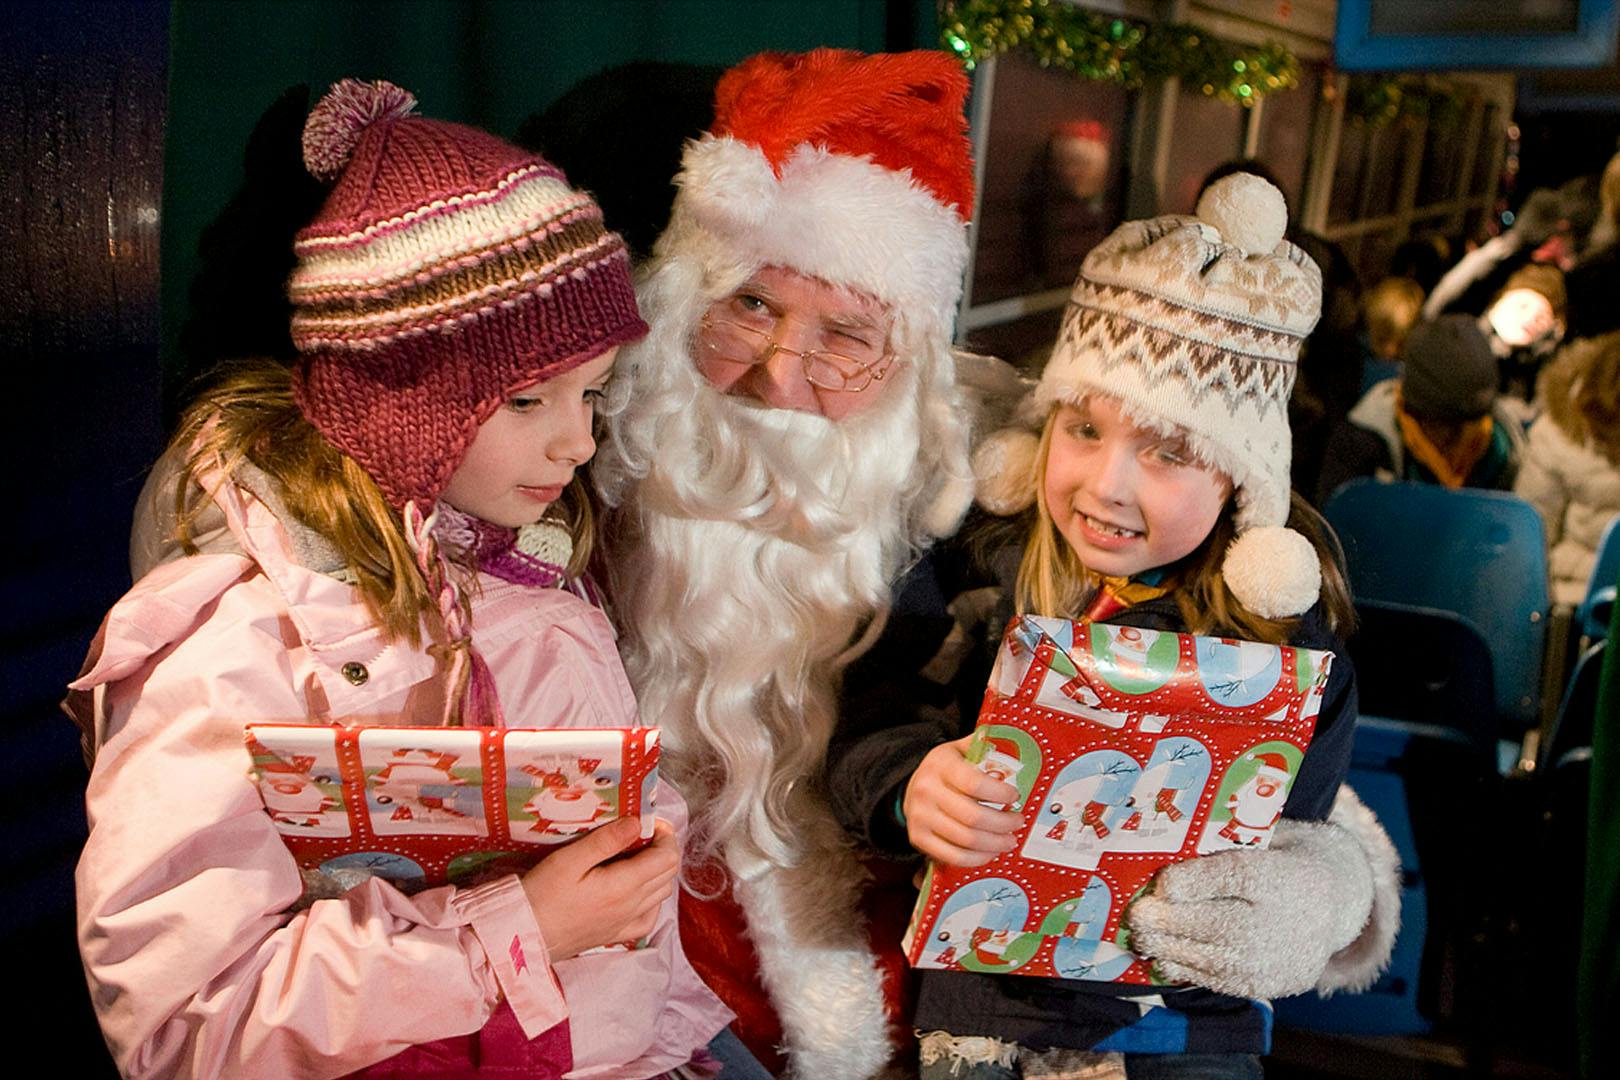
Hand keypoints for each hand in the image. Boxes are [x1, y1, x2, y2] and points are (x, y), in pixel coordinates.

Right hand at [520, 817, 678, 960]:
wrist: (522, 935)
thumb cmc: (541, 895)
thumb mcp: (569, 860)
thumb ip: (606, 841)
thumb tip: (636, 823)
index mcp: (623, 886)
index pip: (667, 858)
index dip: (665, 835)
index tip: (649, 822)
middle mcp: (631, 907)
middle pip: (668, 873)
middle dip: (663, 848)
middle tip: (643, 832)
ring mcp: (625, 923)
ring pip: (661, 894)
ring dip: (658, 871)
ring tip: (637, 855)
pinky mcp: (615, 935)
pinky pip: (649, 918)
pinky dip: (652, 900)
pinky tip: (637, 891)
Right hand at [902, 735, 1023, 866]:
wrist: (910, 787)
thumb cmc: (945, 769)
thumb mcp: (960, 749)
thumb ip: (985, 746)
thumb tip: (1015, 739)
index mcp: (941, 765)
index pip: (974, 783)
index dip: (1000, 794)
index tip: (1016, 796)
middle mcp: (926, 790)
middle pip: (973, 817)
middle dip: (1003, 823)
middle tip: (1018, 822)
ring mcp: (920, 817)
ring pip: (965, 840)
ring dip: (994, 844)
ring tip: (1009, 840)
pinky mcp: (918, 838)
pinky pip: (952, 856)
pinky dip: (977, 858)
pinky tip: (990, 852)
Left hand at [1124, 815, 1374, 998]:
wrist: (1334, 904)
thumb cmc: (1282, 861)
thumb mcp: (1265, 839)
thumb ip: (1225, 843)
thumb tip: (1166, 840)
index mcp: (1279, 875)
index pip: (1230, 878)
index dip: (1188, 881)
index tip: (1160, 882)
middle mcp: (1279, 922)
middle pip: (1214, 922)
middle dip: (1168, 920)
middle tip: (1136, 914)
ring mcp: (1275, 958)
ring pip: (1212, 956)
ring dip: (1169, 948)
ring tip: (1141, 936)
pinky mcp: (1268, 984)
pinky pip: (1220, 980)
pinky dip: (1187, 968)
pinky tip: (1165, 956)